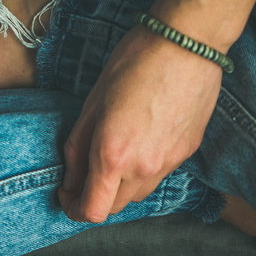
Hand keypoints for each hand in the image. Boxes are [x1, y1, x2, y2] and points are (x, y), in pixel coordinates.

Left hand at [58, 26, 222, 222]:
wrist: (188, 43)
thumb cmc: (135, 63)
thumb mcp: (92, 103)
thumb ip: (78, 148)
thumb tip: (70, 178)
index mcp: (114, 156)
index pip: (92, 212)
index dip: (73, 209)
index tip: (67, 194)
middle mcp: (143, 168)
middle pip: (114, 208)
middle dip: (95, 198)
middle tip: (85, 175)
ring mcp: (168, 164)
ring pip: (137, 194)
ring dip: (120, 186)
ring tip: (115, 155)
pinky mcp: (186, 154)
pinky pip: (159, 175)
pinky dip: (143, 170)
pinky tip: (141, 141)